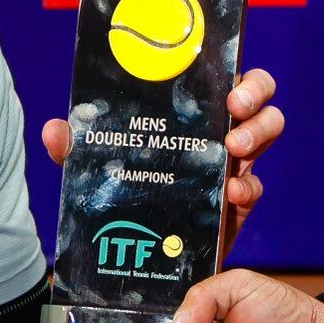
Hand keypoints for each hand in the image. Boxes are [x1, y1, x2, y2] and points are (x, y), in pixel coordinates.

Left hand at [41, 68, 282, 260]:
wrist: (138, 251)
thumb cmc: (123, 192)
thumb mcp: (96, 167)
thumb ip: (76, 150)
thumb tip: (56, 131)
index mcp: (190, 113)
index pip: (224, 76)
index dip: (234, 71)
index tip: (227, 84)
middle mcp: (217, 132)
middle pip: (259, 98)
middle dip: (255, 96)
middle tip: (234, 110)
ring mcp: (231, 166)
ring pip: (267, 133)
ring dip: (258, 134)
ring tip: (234, 150)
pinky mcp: (236, 203)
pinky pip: (255, 188)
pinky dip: (248, 188)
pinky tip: (231, 194)